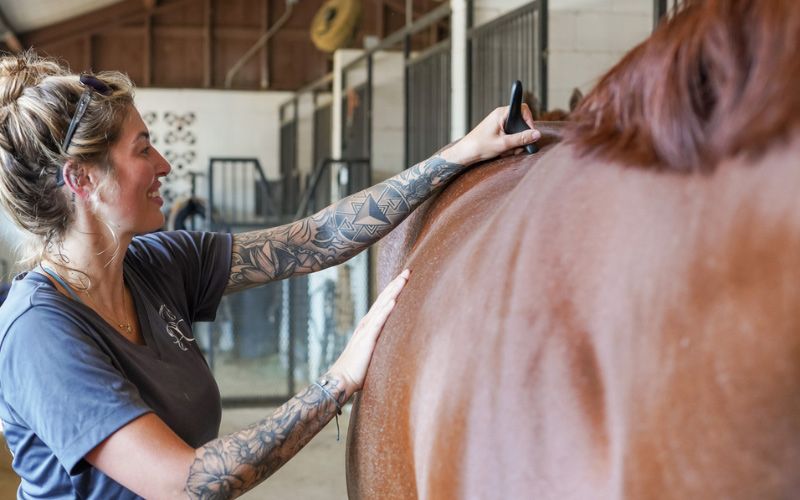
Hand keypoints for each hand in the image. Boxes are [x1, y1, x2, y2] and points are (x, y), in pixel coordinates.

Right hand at [327, 269, 409, 394]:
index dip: (393, 290)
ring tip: (403, 279)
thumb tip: (395, 342)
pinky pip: (378, 323)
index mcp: (369, 326)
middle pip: (383, 299)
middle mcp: (367, 324)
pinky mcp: (366, 340)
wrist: (341, 379)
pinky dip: (385, 311)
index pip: (383, 303)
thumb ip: (381, 344)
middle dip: (395, 285)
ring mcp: (366, 331)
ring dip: (393, 292)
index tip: (404, 278)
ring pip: (381, 306)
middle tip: (407, 271)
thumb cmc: (357, 370)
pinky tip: (393, 301)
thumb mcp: (373, 352)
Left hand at [439, 104, 539, 165]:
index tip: (530, 133)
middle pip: (520, 123)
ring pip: (515, 131)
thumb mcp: (503, 144)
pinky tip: (502, 152)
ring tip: (506, 152)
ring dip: (514, 143)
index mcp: (501, 113)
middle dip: (520, 137)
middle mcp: (500, 115)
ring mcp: (498, 123)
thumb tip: (537, 134)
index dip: (529, 120)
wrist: (464, 154)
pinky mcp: (496, 131)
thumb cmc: (480, 146)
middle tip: (516, 148)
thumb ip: (521, 139)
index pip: (522, 109)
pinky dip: (508, 144)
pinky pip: (508, 136)